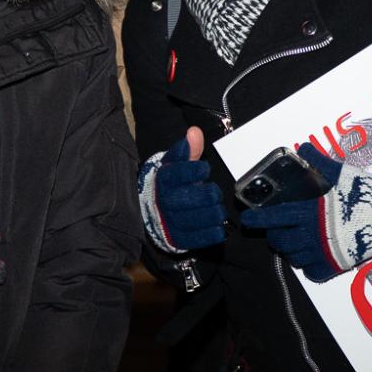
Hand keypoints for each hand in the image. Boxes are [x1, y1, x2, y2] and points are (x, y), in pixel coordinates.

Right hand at [137, 127, 226, 252]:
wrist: (154, 213)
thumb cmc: (171, 185)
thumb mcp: (176, 164)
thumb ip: (187, 149)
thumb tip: (194, 132)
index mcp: (165, 180)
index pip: (183, 173)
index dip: (197, 171)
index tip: (203, 170)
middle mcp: (168, 202)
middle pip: (204, 197)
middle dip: (213, 193)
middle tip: (212, 193)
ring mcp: (174, 222)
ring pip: (208, 217)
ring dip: (217, 211)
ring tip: (214, 208)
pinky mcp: (181, 239)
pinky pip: (206, 237)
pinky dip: (215, 230)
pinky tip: (214, 224)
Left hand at [240, 143, 371, 282]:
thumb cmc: (365, 194)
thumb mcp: (341, 174)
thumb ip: (319, 162)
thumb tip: (303, 147)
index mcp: (310, 213)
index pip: (274, 217)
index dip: (257, 218)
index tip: (245, 218)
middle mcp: (311, 236)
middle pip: (279, 241)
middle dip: (275, 234)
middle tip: (278, 228)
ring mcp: (322, 254)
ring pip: (293, 258)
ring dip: (290, 249)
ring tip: (295, 240)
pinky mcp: (334, 267)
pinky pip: (311, 272)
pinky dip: (307, 266)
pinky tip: (311, 255)